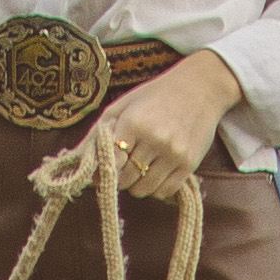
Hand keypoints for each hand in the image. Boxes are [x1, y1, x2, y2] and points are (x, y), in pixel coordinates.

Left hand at [90, 51, 242, 196]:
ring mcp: (174, 153)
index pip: (110, 162)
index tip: (102, 171)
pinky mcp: (190, 163)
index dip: (102, 170)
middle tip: (122, 169)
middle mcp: (155, 140)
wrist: (200, 88)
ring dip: (136, 185)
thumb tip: (79, 161)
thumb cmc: (155, 95)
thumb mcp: (122, 106)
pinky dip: (155, 189)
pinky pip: (165, 191)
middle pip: (125, 179)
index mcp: (134, 123)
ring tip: (138, 170)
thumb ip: (98, 132)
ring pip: (144, 189)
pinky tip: (154, 175)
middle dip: (118, 178)